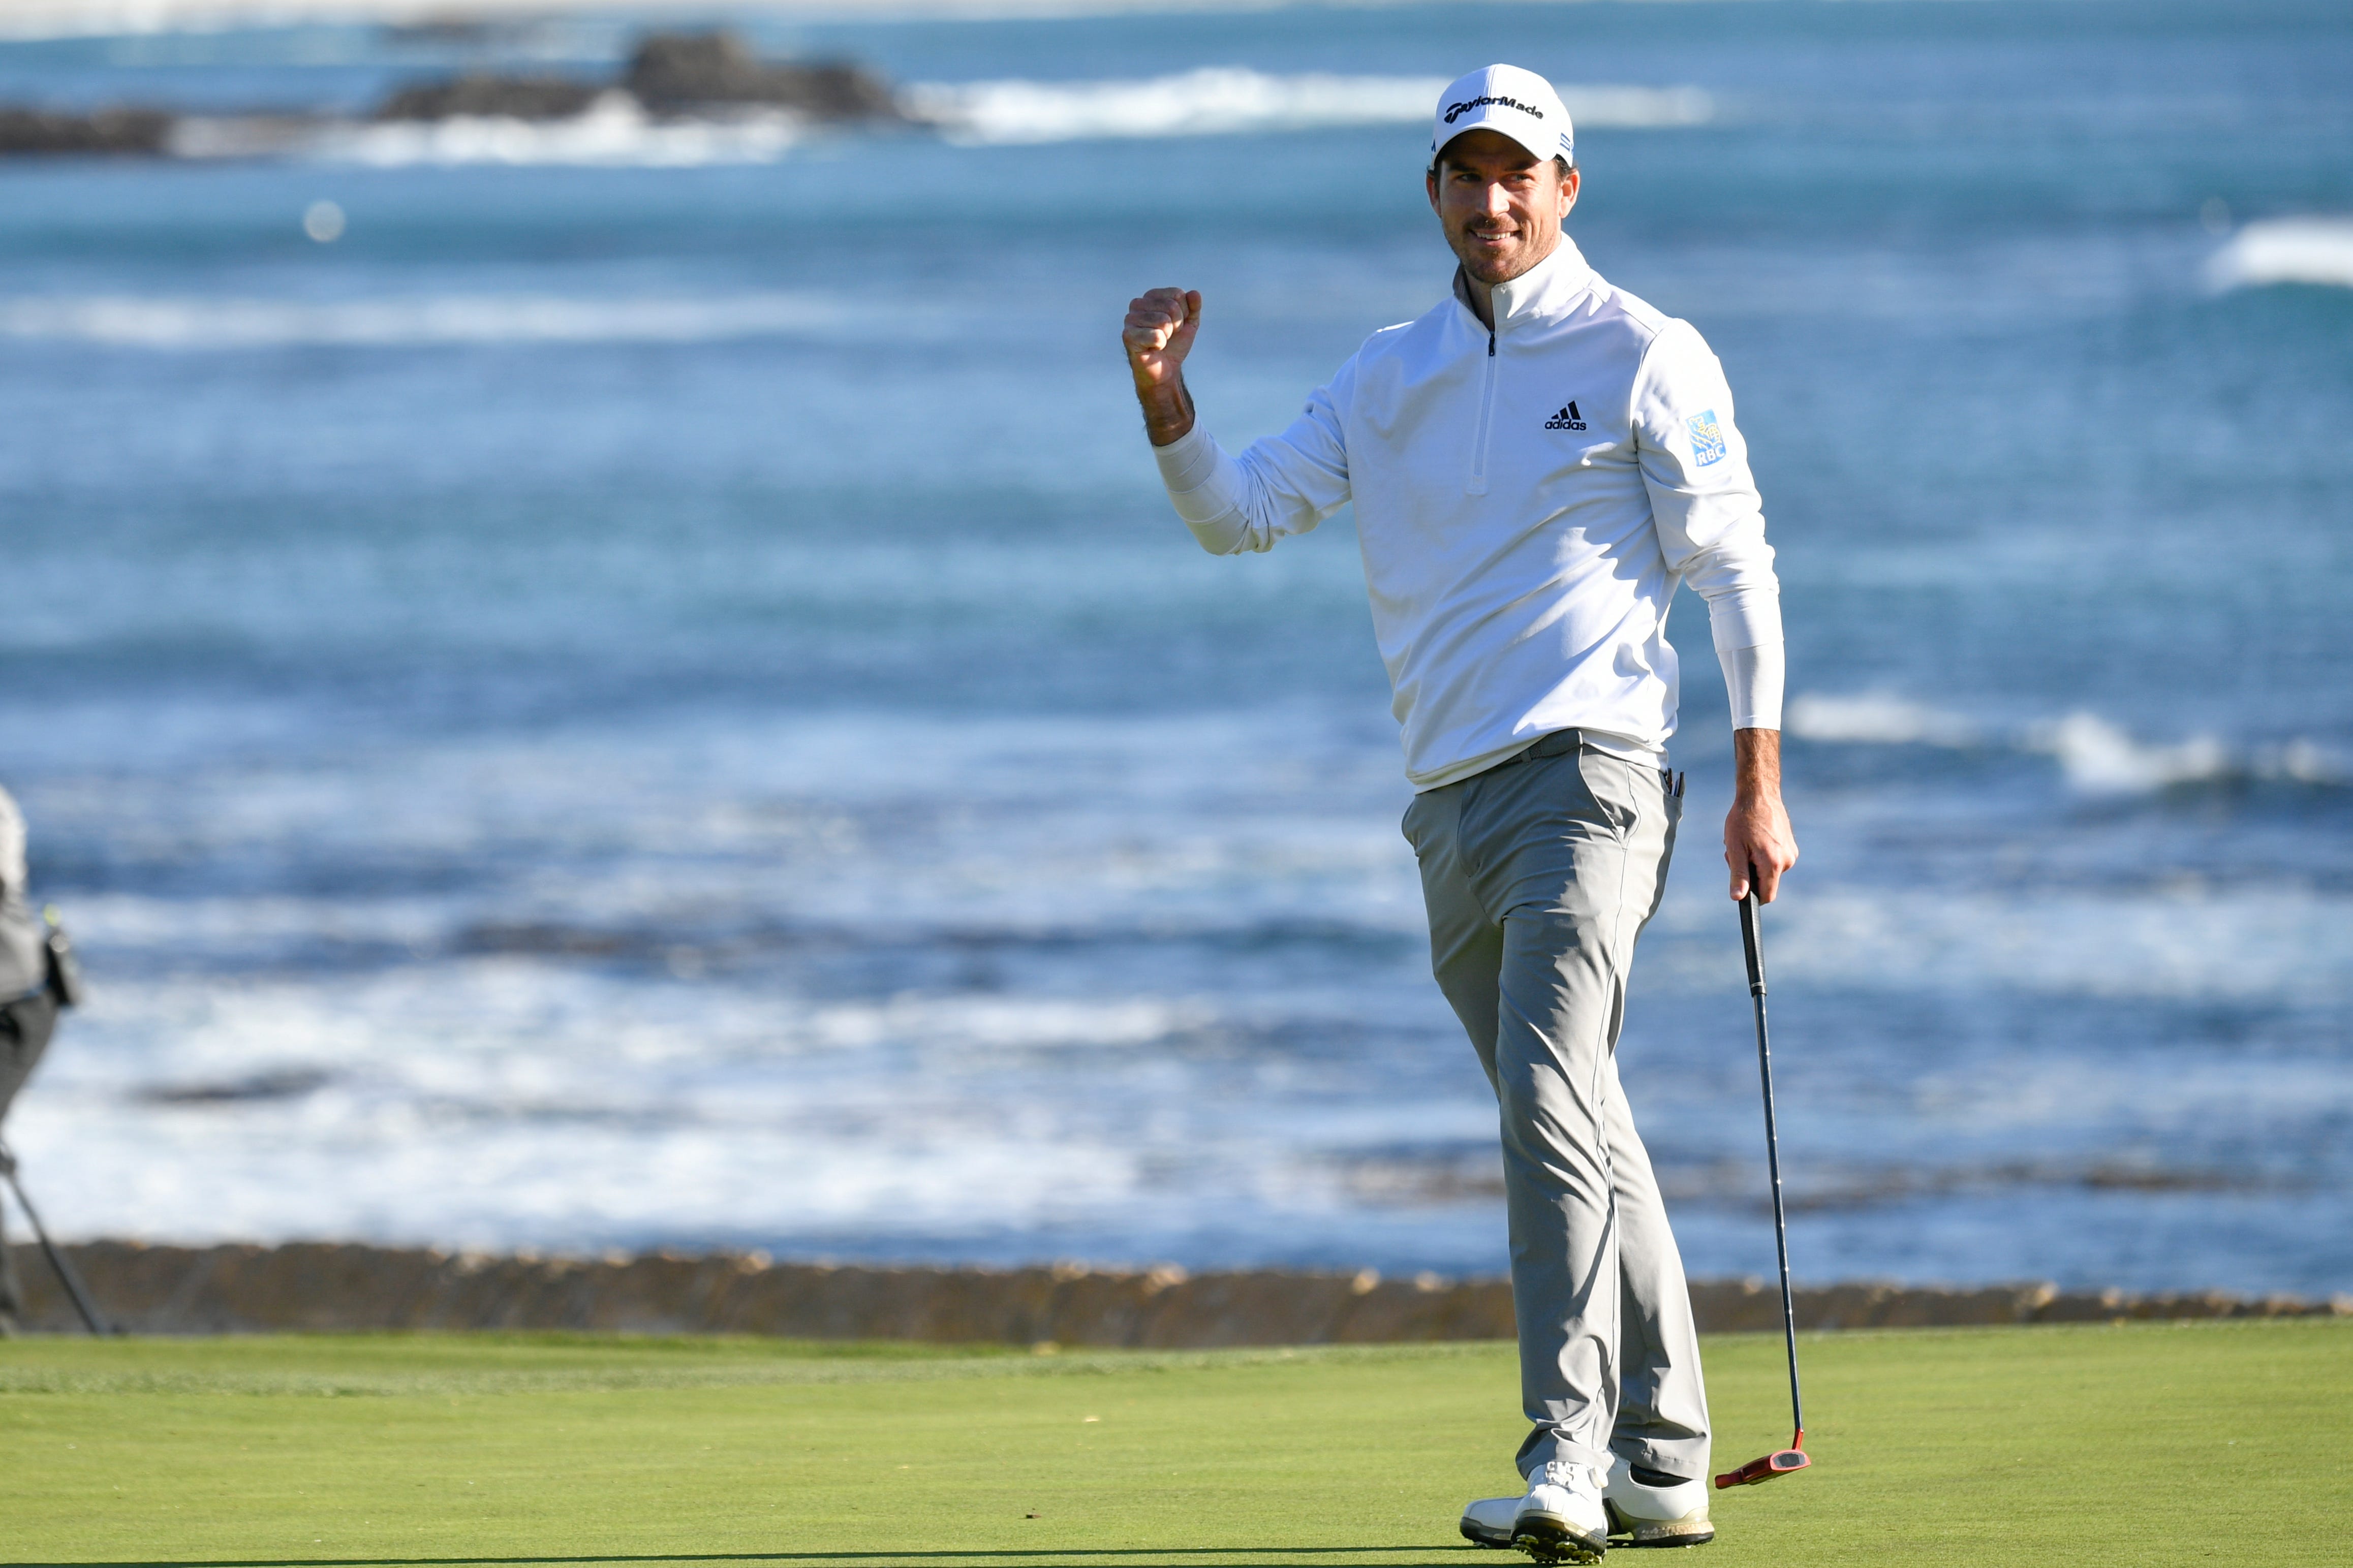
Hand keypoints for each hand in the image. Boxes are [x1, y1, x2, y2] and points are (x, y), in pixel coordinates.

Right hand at [1123, 287, 1200, 389]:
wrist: (1165, 370)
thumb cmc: (1174, 345)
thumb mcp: (1189, 324)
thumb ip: (1193, 307)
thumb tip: (1194, 293)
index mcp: (1151, 296)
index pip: (1177, 294)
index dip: (1184, 313)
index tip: (1175, 325)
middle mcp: (1137, 304)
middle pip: (1171, 306)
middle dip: (1176, 325)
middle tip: (1168, 336)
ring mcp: (1130, 319)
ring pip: (1164, 321)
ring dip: (1167, 336)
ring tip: (1159, 342)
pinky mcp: (1128, 335)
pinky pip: (1156, 336)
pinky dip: (1160, 346)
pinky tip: (1152, 349)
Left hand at [1724, 728, 1798, 901]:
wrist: (1759, 795)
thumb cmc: (1743, 819)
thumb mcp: (1735, 848)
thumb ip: (1738, 875)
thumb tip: (1738, 898)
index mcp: (1773, 863)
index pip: (1766, 896)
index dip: (1752, 897)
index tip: (1741, 887)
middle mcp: (1787, 860)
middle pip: (1766, 882)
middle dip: (1750, 873)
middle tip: (1738, 852)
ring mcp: (1791, 853)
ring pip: (1769, 871)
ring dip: (1755, 862)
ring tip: (1746, 842)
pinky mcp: (1791, 847)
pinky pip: (1775, 860)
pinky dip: (1763, 855)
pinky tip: (1756, 838)